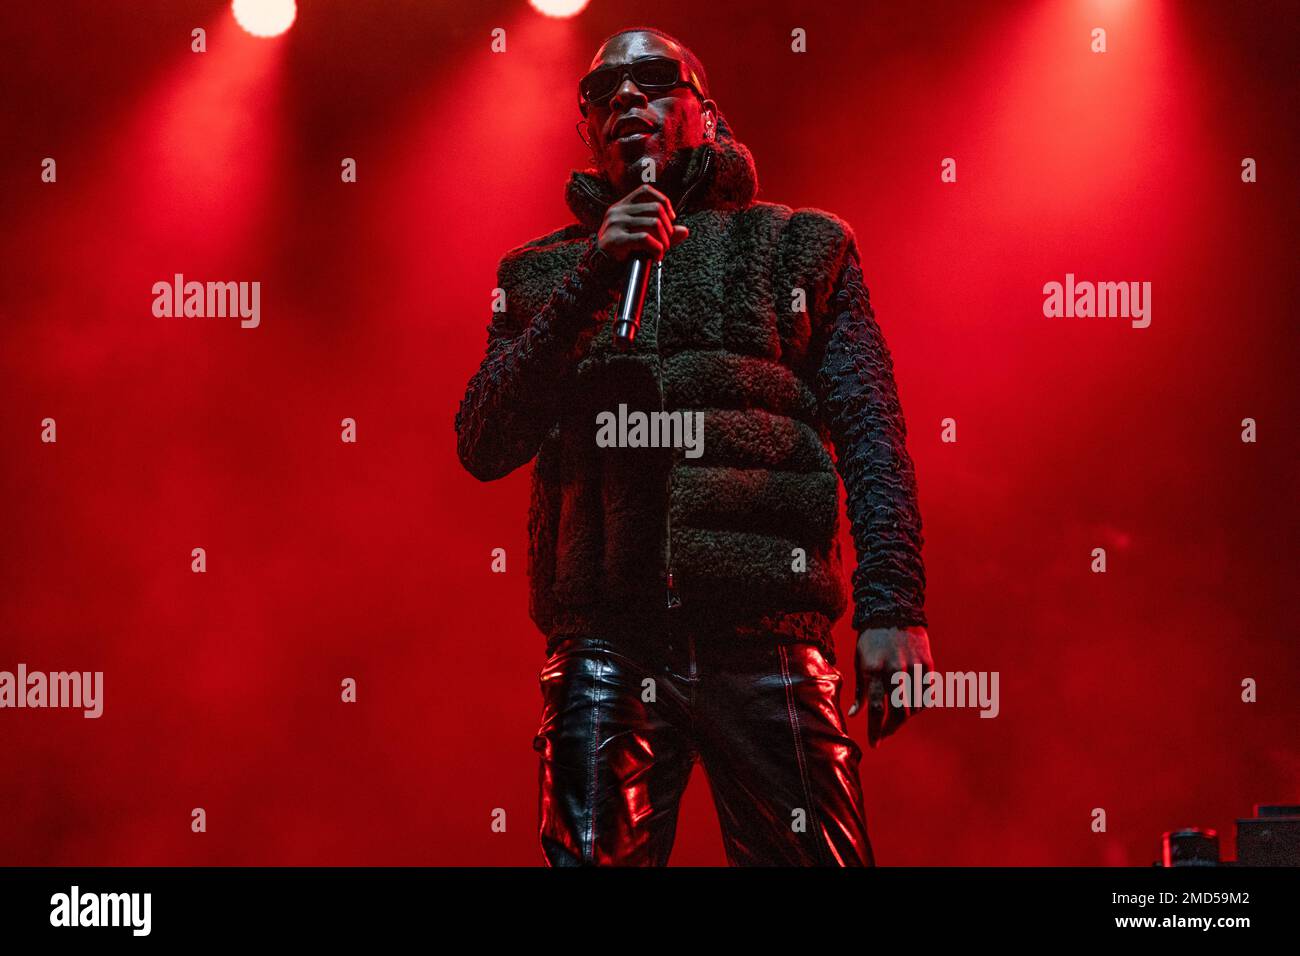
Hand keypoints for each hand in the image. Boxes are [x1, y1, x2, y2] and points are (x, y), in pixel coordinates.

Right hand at [597, 183, 689, 262]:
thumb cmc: (620, 252)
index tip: (671, 218)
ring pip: (654, 223)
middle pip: (655, 208)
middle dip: (668, 227)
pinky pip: (645, 238)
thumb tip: (684, 231)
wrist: (598, 269)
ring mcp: (615, 224)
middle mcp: (617, 211)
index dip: (663, 201)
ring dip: (664, 241)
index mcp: (621, 207)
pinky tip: (656, 257)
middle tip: (667, 243)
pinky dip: (657, 249)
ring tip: (662, 252)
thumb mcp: (640, 237)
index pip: (645, 191)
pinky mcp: (615, 239)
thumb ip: (661, 232)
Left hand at [847, 625, 932, 747]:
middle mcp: (894, 670)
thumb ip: (859, 689)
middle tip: (885, 734)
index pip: (875, 708)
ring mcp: (913, 667)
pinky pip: (927, 695)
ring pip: (915, 707)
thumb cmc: (871, 639)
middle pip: (898, 712)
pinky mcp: (927, 665)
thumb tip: (855, 715)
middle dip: (891, 728)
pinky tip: (912, 707)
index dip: (875, 729)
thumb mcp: (859, 661)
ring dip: (905, 717)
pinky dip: (920, 705)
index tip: (874, 743)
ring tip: (896, 718)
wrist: (893, 610)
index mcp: (873, 669)